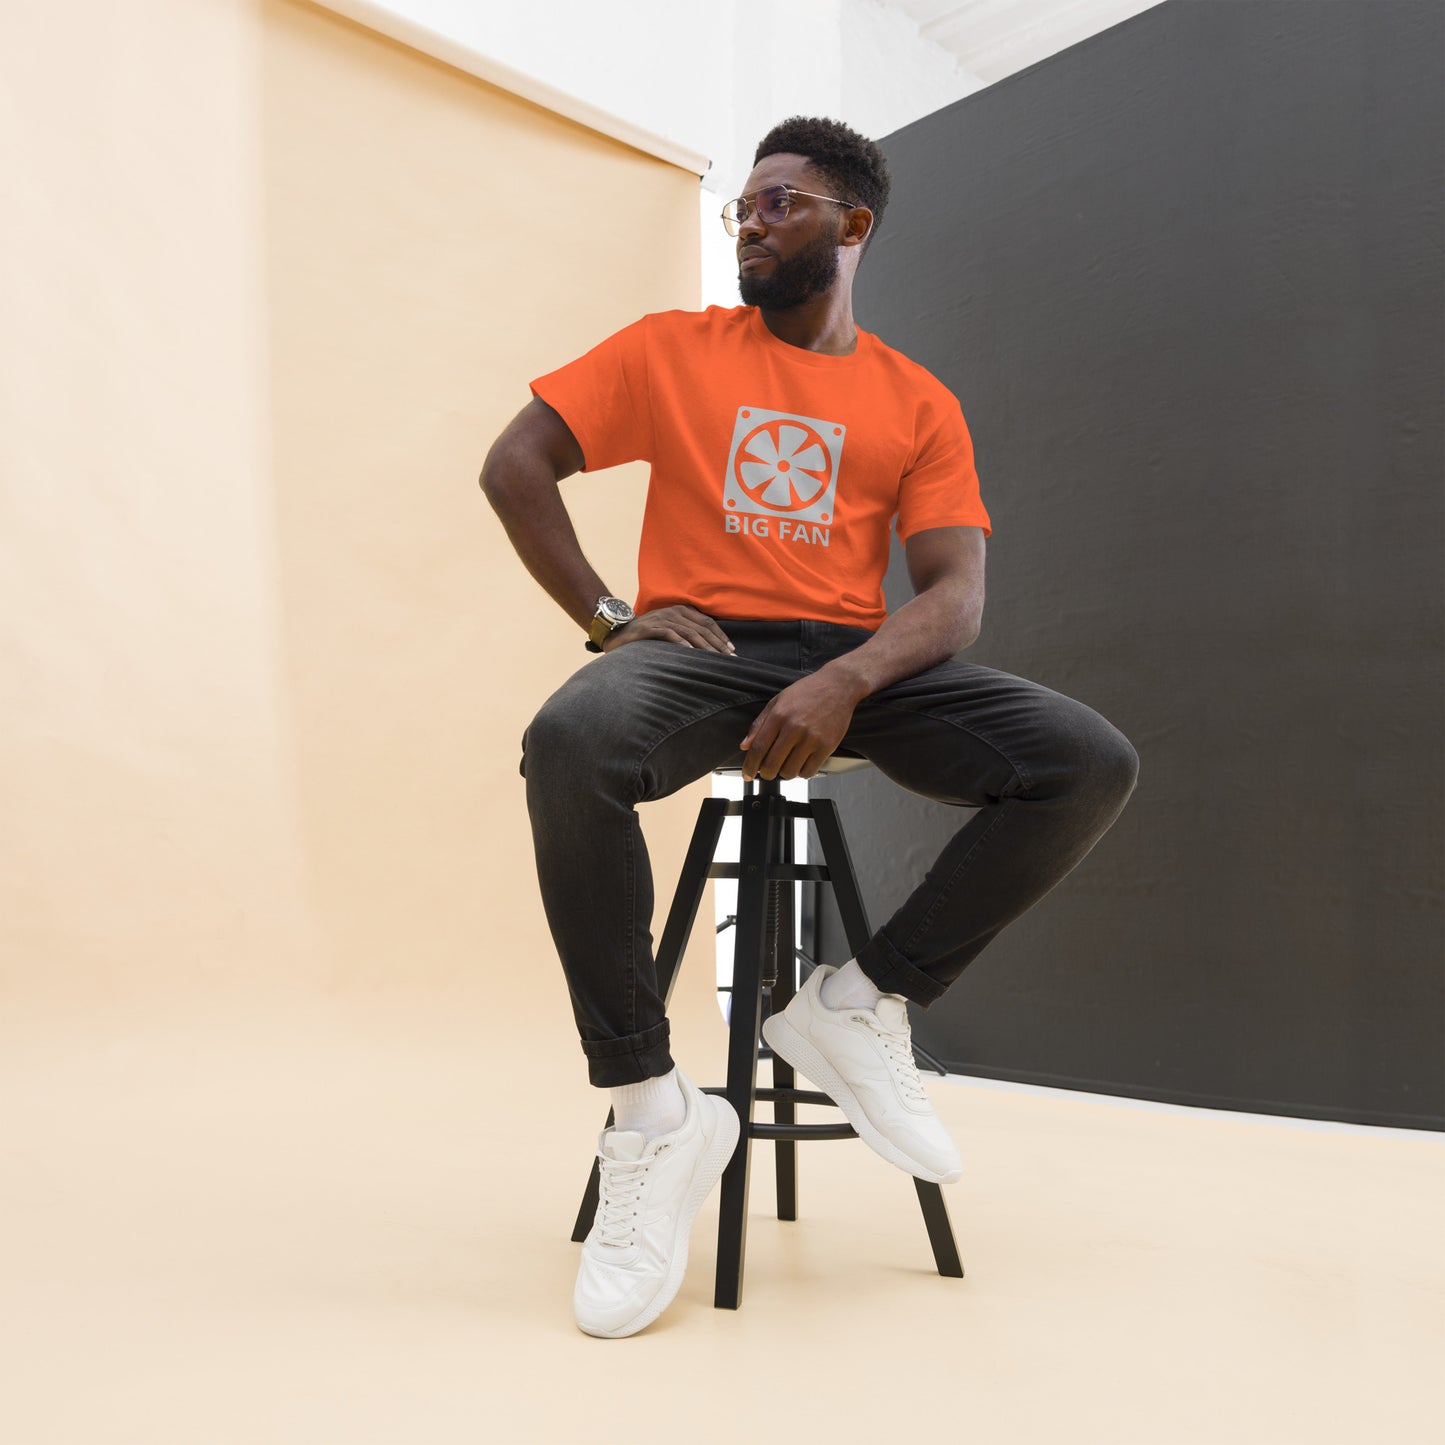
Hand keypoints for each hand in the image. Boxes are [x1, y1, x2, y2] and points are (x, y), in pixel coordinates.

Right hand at [603, 605, 734, 653]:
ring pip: (689, 632)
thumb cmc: (647, 635)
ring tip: (715, 659)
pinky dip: (682, 644)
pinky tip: (691, 654)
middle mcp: (673, 612)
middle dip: (717, 644)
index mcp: (681, 610)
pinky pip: (669, 635)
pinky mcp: (649, 628)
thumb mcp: (669, 630)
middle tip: (728, 659)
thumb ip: (686, 633)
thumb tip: (709, 648)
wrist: (617, 633)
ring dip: (704, 647)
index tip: (731, 650)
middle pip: (701, 628)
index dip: (721, 636)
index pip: (707, 622)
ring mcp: (661, 619)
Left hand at [739, 670, 861, 780]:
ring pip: (790, 771)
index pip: (758, 748)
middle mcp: (794, 728)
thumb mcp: (778, 701)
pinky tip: (801, 763)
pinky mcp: (826, 746)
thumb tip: (745, 746)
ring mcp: (812, 738)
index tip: (748, 774)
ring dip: (785, 773)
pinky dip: (802, 772)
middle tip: (767, 772)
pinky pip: (809, 771)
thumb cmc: (808, 691)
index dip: (750, 766)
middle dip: (766, 773)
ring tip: (786, 764)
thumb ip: (759, 724)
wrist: (838, 686)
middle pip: (772, 764)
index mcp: (779, 715)